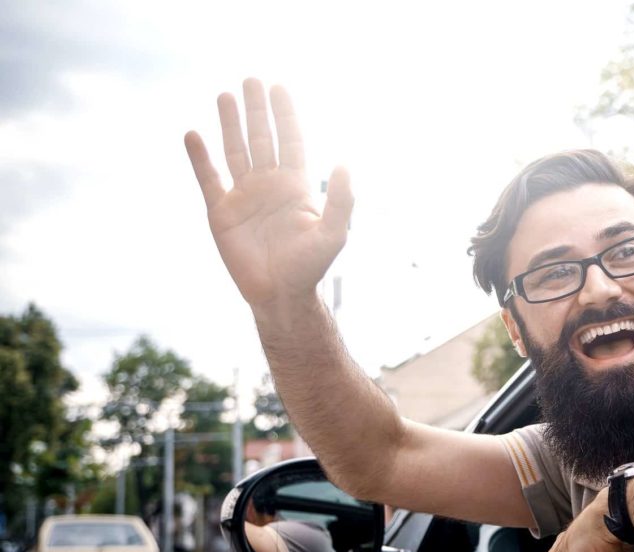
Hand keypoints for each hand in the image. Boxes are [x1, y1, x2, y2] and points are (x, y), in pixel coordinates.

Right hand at [183, 79, 353, 310]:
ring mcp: (244, 197)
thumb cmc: (310, 267)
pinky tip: (194, 135)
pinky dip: (200, 158)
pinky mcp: (221, 213)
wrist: (280, 295)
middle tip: (251, 80)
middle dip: (257, 110)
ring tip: (225, 96)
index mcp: (296, 186)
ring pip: (235, 151)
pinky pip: (209, 179)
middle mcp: (269, 185)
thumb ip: (342, 200)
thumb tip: (345, 163)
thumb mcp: (333, 234)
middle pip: (262, 138)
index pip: (290, 141)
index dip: (285, 115)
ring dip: (230, 124)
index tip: (278, 88)